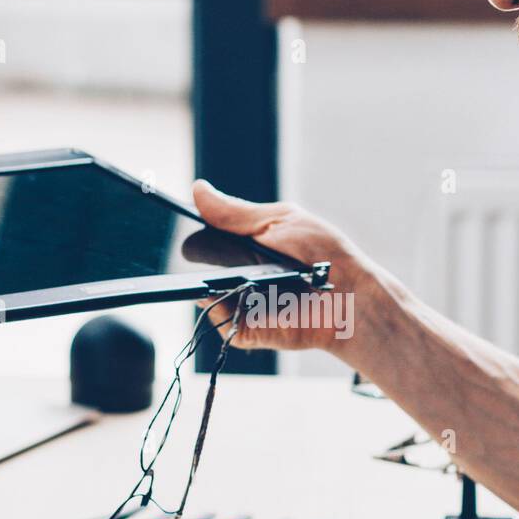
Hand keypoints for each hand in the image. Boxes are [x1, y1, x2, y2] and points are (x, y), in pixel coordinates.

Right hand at [192, 179, 375, 355]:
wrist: (349, 295)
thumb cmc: (323, 254)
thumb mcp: (278, 221)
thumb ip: (236, 212)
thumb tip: (197, 190)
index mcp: (246, 247)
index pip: (206, 238)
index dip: (188, 230)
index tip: (169, 217)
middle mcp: (238, 275)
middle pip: (198, 266)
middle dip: (188, 255)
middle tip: (185, 244)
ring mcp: (240, 302)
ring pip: (202, 292)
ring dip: (201, 280)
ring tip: (216, 268)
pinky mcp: (245, 328)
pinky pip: (218, 319)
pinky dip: (216, 306)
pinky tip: (223, 292)